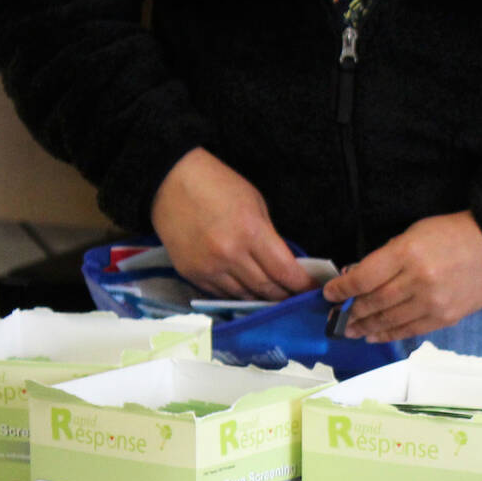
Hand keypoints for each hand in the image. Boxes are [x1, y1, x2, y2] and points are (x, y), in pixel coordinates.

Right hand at [150, 148, 313, 299]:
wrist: (170, 181)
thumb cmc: (216, 185)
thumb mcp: (254, 203)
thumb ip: (268, 237)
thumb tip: (283, 266)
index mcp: (251, 231)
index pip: (284, 271)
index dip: (301, 286)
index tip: (311, 291)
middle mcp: (230, 254)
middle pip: (266, 289)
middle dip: (284, 296)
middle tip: (294, 298)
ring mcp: (209, 268)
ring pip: (244, 296)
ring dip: (261, 299)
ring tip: (273, 298)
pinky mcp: (192, 274)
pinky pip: (221, 295)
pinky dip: (237, 295)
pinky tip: (246, 291)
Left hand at [324, 212, 481, 341]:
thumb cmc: (451, 234)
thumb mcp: (414, 233)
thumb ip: (386, 256)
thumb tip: (356, 276)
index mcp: (408, 252)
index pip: (365, 277)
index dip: (343, 289)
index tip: (329, 294)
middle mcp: (419, 279)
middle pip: (375, 301)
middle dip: (352, 311)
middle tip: (337, 318)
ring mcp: (432, 302)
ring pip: (389, 320)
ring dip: (366, 327)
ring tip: (350, 330)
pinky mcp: (444, 318)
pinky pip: (409, 330)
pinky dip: (388, 335)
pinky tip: (374, 336)